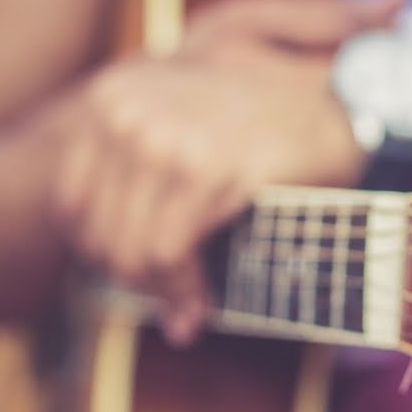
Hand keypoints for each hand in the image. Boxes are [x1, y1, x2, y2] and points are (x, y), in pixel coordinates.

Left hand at [52, 0, 402, 344]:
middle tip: (168, 307)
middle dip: (131, 283)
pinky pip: (168, 253)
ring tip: (186, 313)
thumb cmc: (270, 126)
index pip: (72, 201)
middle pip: (96, 232)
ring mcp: (162, 138)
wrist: (339, 109)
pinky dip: (181, 292)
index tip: (137, 278)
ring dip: (158, 295)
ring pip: (129, 250)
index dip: (101, 254)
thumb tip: (106, 251)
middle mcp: (125, 112)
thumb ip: (137, 166)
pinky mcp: (203, 169)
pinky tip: (199, 306)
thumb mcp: (184, 124)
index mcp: (112, 98)